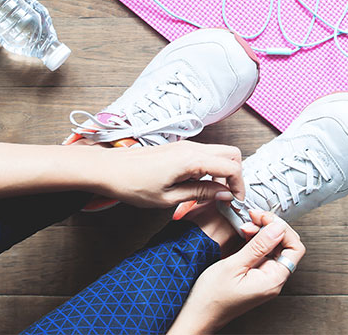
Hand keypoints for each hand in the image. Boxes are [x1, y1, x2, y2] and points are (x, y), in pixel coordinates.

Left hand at [86, 141, 244, 207]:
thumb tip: (224, 194)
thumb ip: (200, 194)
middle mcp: (192, 148)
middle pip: (231, 154)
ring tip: (214, 195)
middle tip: (229, 197)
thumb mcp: (169, 198)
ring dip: (223, 172)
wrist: (109, 169)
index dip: (239, 186)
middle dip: (236, 176)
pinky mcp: (179, 149)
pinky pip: (205, 155)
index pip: (231, 167)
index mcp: (192, 159)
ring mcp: (186, 146)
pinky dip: (211, 169)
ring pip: (219, 153)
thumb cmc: (132, 184)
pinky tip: (200, 186)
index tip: (236, 202)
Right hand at [169, 211, 304, 334]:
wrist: (197, 315)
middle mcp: (272, 280)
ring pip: (274, 247)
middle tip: (253, 217)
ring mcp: (264, 277)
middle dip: (271, 227)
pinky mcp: (255, 275)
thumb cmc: (211, 297)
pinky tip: (244, 234)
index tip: (264, 218)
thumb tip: (277, 228)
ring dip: (262, 231)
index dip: (282, 228)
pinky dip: (255, 240)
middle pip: (285, 245)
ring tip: (245, 224)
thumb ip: (258, 246)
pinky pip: (263, 253)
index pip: (295, 248)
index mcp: (273, 280)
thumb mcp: (234, 266)